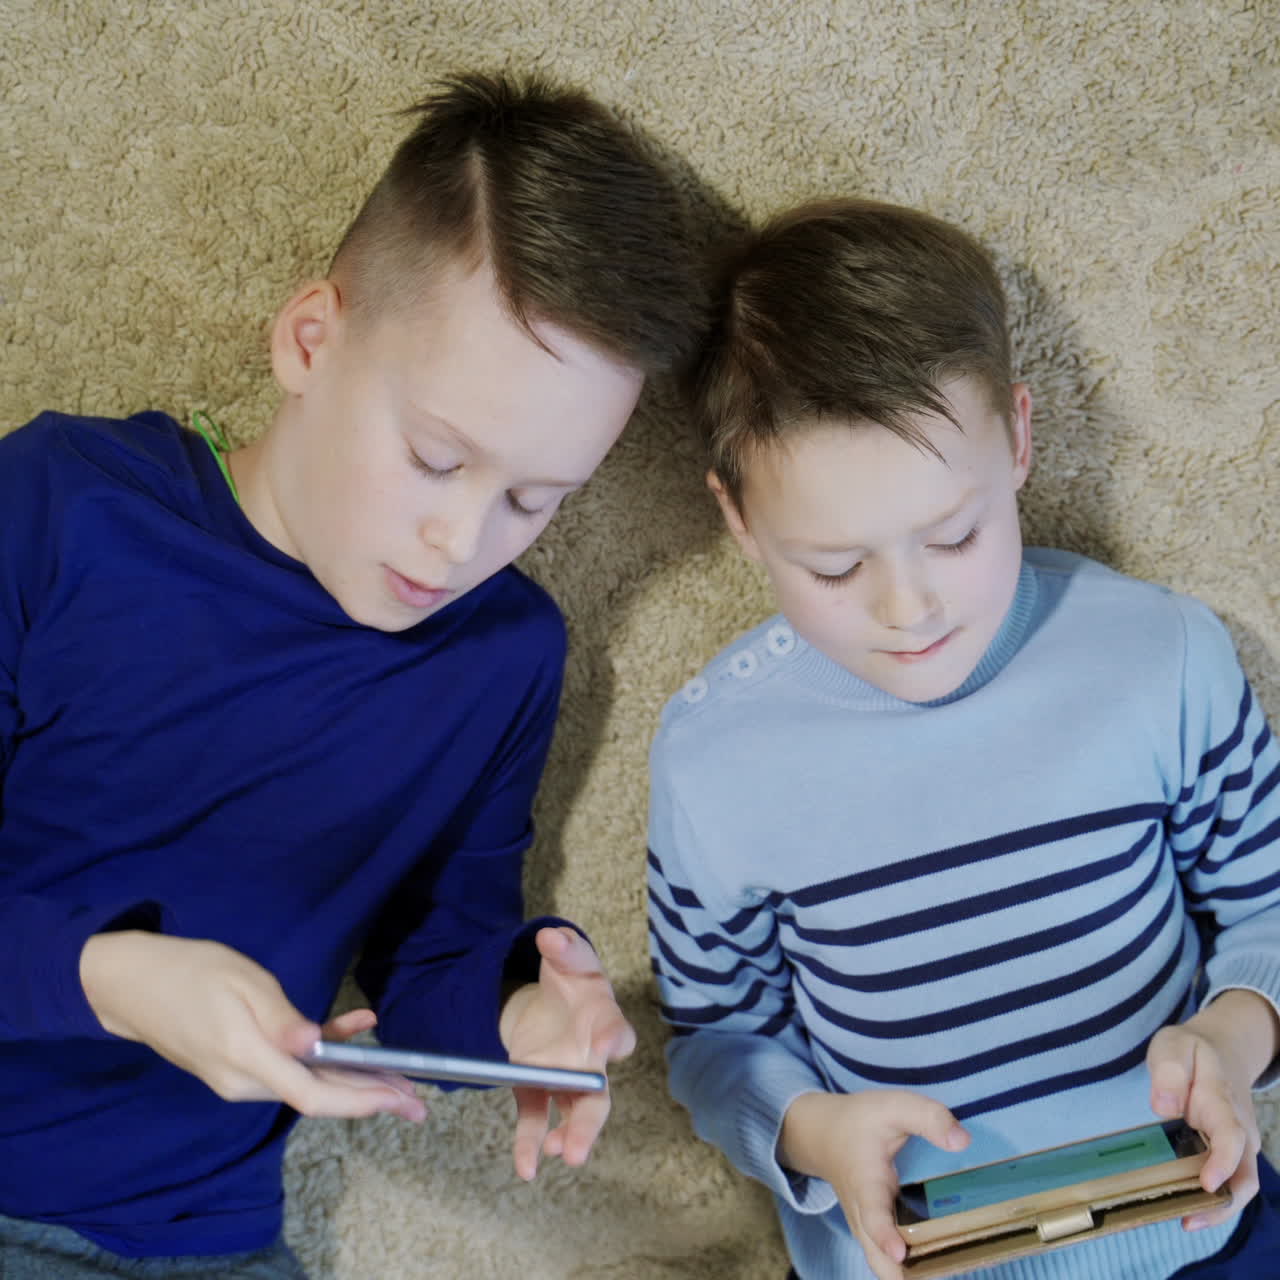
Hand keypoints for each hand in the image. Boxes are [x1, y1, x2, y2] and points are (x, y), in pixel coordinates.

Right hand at [80, 931, 425, 1120]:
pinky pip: (289, 1066)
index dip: (362, 1102)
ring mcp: (239, 1077)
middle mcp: (245, 1081)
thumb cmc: (190, 972)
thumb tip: (314, 1046)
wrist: (131, 984)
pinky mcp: (238, 1064)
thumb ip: (280, 1017)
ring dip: (353, 1078)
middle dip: (370, 1098)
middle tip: (418, 1101)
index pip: (314, 1096)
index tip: (402, 1100)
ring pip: (308, 1083)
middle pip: (317, 1096)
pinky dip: (324, 1052)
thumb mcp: (241, 982)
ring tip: (398, 1074)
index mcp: (248, 1060)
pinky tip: (356, 1029)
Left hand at [497, 926, 635, 1179]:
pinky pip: (537, 1117)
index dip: (614, 1038)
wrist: (548, 996)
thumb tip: (551, 938)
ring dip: (566, 1137)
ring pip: (572, 1113)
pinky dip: (530, 1142)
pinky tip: (526, 1166)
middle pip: (598, 1095)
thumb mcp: (566, 956)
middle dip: (589, 1123)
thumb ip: (563, 948)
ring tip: (555, 1155)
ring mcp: (565, 1078)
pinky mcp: (536, 1086)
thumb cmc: (570, 977)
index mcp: (602, 1020)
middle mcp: (590, 1057)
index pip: (615, 1031)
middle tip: (578, 1149)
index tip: (609, 1045)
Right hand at [780, 1089, 969, 1279]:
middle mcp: (861, 1210)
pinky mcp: (871, 1229)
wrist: (821, 1134)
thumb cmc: (859, 1120)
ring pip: (879, 1262)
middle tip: (932, 1275)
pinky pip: (883, 1257)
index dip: (884, 1235)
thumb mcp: (892, 1106)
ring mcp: (864, 1224)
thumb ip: (927, 1117)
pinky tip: (933, 1265)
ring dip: (902, 1274)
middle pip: (874, 1254)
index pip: (872, 1212)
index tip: (900, 1253)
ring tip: (939, 1272)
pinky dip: (903, 1269)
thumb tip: (963, 1141)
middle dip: (897, 1273)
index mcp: (865, 1180)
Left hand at [1147, 989, 1279, 1229]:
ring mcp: (1239, 1143)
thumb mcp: (1174, 1046)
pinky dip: (1215, 1199)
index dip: (1222, 1162)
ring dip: (1218, 1208)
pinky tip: (1188, 1208)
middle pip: (1244, 1175)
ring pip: (1240, 1185)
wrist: (1222, 1048)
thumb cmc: (1193, 1050)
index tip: (1207, 1183)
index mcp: (1222, 1102)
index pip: (1231, 1136)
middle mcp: (1239, 1129)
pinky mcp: (1232, 1151)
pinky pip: (1230, 1181)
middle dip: (1222, 1204)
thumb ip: (1169, 1072)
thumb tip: (1163, 1106)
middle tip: (1189, 1221)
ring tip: (1186, 1222)